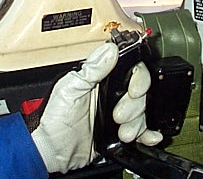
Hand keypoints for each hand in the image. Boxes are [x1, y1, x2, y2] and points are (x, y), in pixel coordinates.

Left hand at [30, 42, 162, 173]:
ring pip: (142, 113)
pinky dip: (148, 135)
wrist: (52, 152)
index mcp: (101, 79)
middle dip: (135, 106)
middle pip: (140, 93)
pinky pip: (142, 132)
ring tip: (122, 133)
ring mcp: (117, 114)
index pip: (131, 70)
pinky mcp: (119, 133)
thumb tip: (110, 50)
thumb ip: (91, 69)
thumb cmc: (55, 120)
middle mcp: (112, 95)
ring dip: (137, 124)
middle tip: (118, 115)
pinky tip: (150, 137)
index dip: (139, 79)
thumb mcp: (70, 88)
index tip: (134, 91)